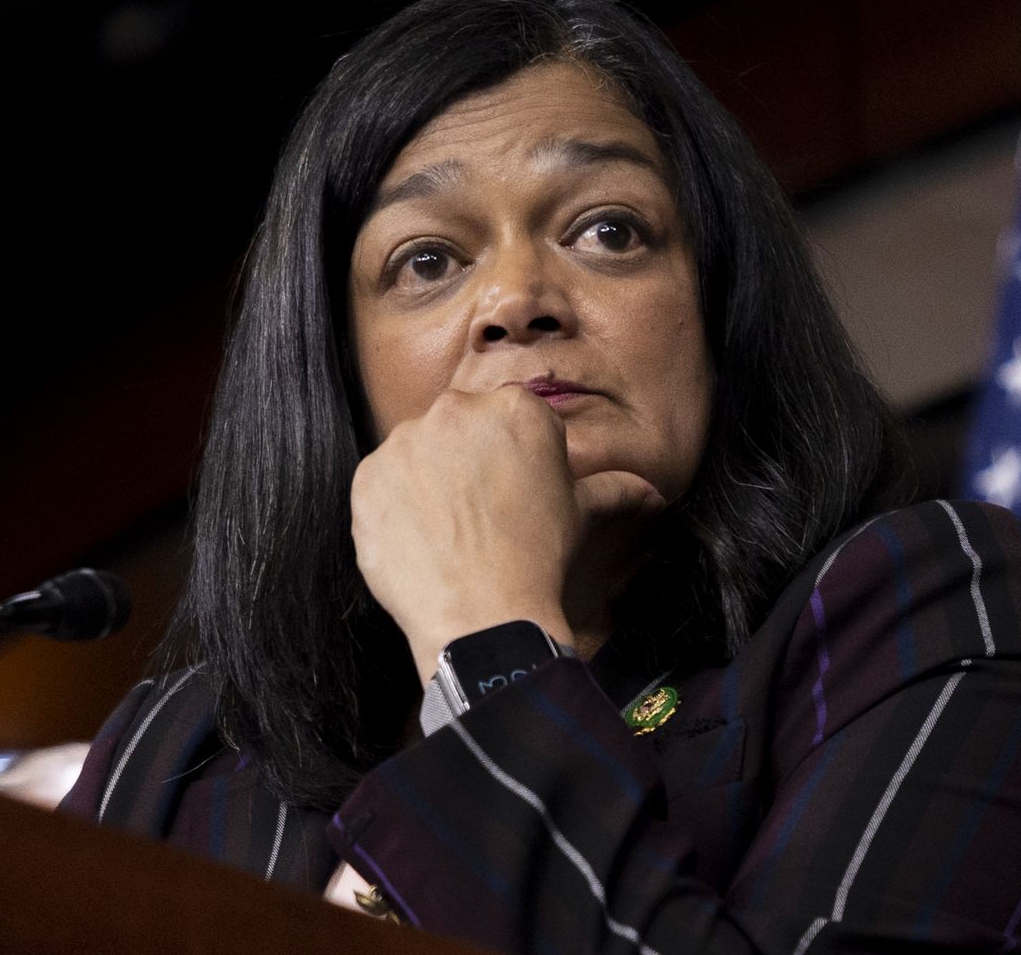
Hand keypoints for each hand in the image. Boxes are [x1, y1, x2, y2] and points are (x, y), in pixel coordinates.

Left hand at [350, 386, 665, 682]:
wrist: (483, 614)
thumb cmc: (538, 559)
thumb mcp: (582, 516)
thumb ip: (615, 490)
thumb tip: (653, 494)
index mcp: (516, 407)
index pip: (507, 419)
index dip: (511, 459)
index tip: (512, 496)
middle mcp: (457, 409)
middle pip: (458, 428)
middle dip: (466, 463)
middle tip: (479, 516)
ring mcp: (405, 441)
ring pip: (416, 453)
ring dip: (427, 483)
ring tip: (449, 533)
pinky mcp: (368, 476)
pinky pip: (380, 485)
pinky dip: (394, 509)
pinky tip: (419, 542)